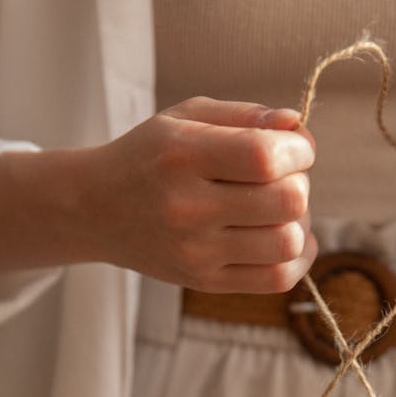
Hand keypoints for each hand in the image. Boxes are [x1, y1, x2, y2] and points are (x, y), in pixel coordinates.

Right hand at [87, 98, 316, 291]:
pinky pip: (277, 279)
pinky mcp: (204, 281)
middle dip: (300, 182)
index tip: (294, 148)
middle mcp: (187, 207)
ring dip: (299, 222)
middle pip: (287, 201)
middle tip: (282, 177)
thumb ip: (246, 115)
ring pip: (288, 243)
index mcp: (182, 155)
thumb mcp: (186, 117)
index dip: (299, 150)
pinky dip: (297, 258)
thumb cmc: (151, 156)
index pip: (266, 157)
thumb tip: (298, 127)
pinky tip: (284, 237)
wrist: (95, 209)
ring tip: (278, 209)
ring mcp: (196, 251)